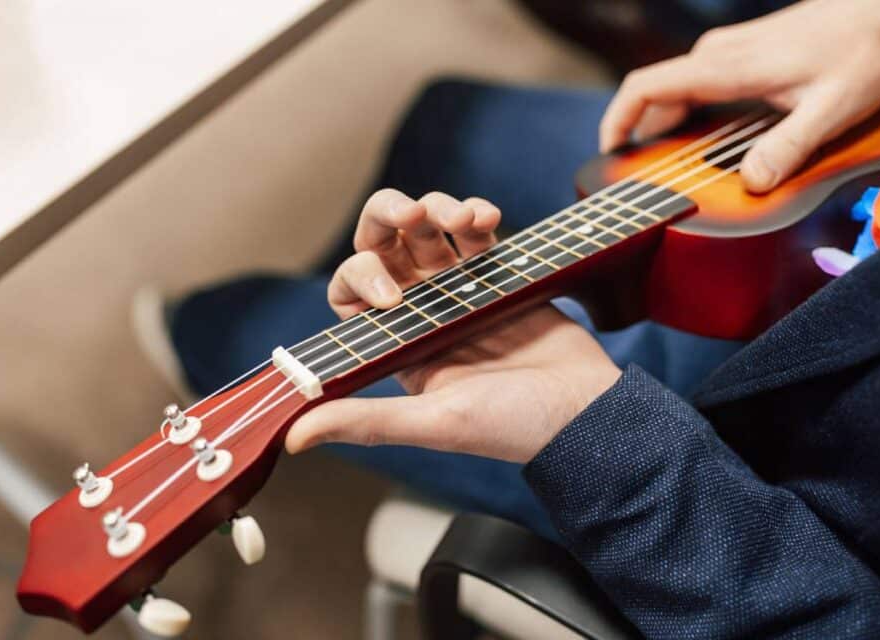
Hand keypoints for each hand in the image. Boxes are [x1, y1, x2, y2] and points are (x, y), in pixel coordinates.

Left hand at [285, 189, 619, 462]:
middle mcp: (419, 313)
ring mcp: (458, 289)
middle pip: (382, 245)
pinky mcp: (496, 273)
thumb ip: (366, 421)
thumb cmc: (512, 427)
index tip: (393, 296)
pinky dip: (474, 212)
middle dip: (387, 217)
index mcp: (395, 346)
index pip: (350, 294)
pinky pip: (474, 230)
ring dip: (435, 207)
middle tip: (410, 214)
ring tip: (463, 218)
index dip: (361, 279)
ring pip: (426, 228)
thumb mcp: (434, 422)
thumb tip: (294, 435)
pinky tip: (486, 216)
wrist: (585, 412)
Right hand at [599, 0, 879, 192]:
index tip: (607, 153)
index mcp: (724, 68)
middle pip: (654, 95)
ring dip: (664, 126)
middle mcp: (716, 55)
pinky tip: (702, 141)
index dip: (616, 121)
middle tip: (639, 176)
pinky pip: (694, 85)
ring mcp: (727, 52)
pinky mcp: (740, 54)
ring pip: (674, 90)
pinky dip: (685, 114)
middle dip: (639, 135)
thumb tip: (752, 182)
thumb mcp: (830, 109)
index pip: (644, 88)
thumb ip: (788, 147)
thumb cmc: (860, 52)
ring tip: (666, 165)